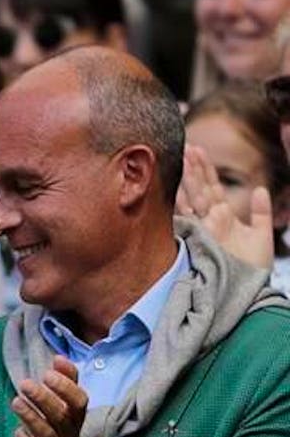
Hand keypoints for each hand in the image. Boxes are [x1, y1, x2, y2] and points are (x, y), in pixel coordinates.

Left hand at [10, 357, 89, 436]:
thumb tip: (59, 357)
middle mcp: (68, 433)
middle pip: (61, 416)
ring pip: (47, 435)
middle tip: (25, 383)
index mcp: (75, 417)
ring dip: (32, 417)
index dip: (66, 387)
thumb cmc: (60, 430)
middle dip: (44, 399)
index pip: (79, 401)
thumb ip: (66, 381)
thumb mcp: (67, 407)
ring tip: (16, 401)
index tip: (47, 373)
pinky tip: (17, 432)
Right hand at [176, 145, 273, 269]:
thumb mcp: (263, 236)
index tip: (196, 150)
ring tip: (180, 158)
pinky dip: (179, 203)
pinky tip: (173, 189)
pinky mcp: (200, 239)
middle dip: (192, 168)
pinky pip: (187, 218)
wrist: (250, 291)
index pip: (211, 187)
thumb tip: (261, 188)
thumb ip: (262, 212)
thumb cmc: (254, 269)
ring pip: (192, 198)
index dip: (204, 169)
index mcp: (223, 217)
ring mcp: (203, 229)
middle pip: (198, 188)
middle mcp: (210, 221)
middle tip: (185, 146)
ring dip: (187, 179)